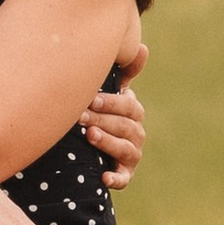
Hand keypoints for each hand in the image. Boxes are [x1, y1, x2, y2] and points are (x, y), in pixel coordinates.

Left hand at [81, 40, 148, 185]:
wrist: (89, 144)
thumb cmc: (100, 110)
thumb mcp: (110, 91)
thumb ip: (124, 71)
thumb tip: (142, 46)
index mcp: (133, 111)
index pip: (130, 106)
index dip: (113, 103)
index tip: (92, 101)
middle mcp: (136, 132)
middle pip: (126, 126)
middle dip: (103, 121)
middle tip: (81, 118)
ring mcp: (131, 154)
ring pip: (126, 149)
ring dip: (108, 143)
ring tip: (90, 136)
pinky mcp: (124, 173)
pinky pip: (124, 179)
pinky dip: (116, 179)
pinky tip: (104, 177)